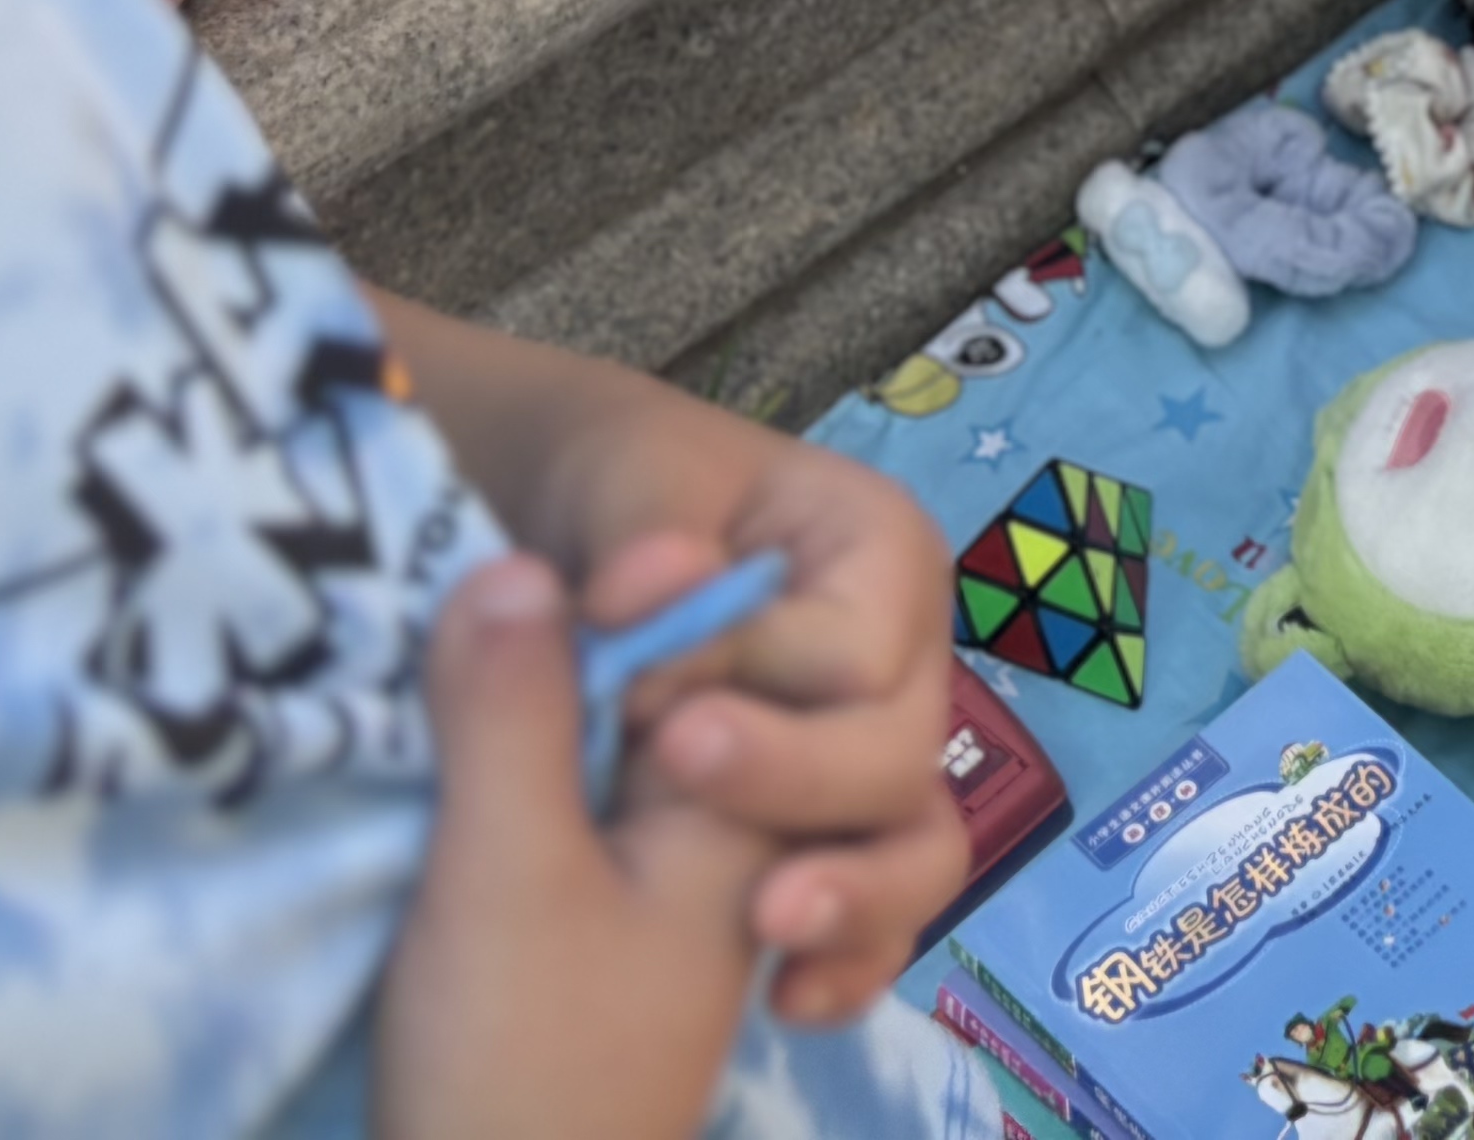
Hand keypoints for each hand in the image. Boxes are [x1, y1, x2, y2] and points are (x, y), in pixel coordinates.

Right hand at [376, 558, 774, 1139]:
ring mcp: (676, 895)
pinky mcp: (610, 933)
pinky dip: (569, 774)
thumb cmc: (517, 1053)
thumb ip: (514, 714)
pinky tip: (494, 757)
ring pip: (652, 747)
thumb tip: (514, 560)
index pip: (743, 652)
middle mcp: (735, 843)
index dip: (661, 590)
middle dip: (631, 642)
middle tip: (549, 602)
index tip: (591, 568)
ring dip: (584, 710)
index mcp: (750, 814)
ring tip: (504, 675)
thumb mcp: (504, 868)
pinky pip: (609, 810)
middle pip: (702, 689)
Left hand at [478, 378, 970, 1025]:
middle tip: (667, 774)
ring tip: (766, 929)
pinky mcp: (826, 835)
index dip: (758, 683)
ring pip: (913, 845)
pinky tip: (788, 1001)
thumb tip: (655, 585)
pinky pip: (877, 915)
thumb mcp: (622, 472)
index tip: (642, 703)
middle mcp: (899, 659)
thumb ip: (645, 524)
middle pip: (893, 753)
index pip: (856, 650)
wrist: (560, 525)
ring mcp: (866, 756)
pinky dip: (845, 961)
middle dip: (791, 784)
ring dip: (852, 897)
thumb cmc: (609, 483)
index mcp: (878, 553)